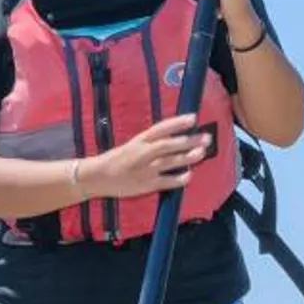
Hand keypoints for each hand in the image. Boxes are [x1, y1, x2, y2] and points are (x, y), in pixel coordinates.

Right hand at [76, 114, 215, 200]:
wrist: (97, 177)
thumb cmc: (116, 159)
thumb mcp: (132, 145)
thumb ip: (151, 142)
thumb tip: (176, 138)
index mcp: (139, 141)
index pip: (161, 129)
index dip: (178, 123)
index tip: (193, 118)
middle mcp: (143, 153)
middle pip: (170, 145)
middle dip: (189, 140)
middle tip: (206, 137)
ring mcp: (146, 169)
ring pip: (171, 161)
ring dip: (188, 157)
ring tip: (202, 152)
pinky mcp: (146, 185)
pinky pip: (166, 182)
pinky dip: (179, 179)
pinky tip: (190, 175)